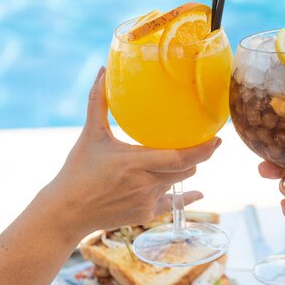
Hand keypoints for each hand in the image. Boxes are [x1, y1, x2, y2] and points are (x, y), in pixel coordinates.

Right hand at [42, 67, 220, 240]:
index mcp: (136, 162)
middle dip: (197, 155)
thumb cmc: (77, 171)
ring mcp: (147, 200)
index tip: (218, 138)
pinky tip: (198, 192)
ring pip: (179, 182)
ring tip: (189, 156)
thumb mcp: (90, 134)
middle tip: (206, 141)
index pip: (181, 157)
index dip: (204, 149)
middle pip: (186, 168)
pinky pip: (174, 204)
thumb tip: (101, 70)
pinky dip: (186, 197)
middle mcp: (146, 183)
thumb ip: (98, 102)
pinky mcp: (146, 214)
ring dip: (185, 169)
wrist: (66, 212)